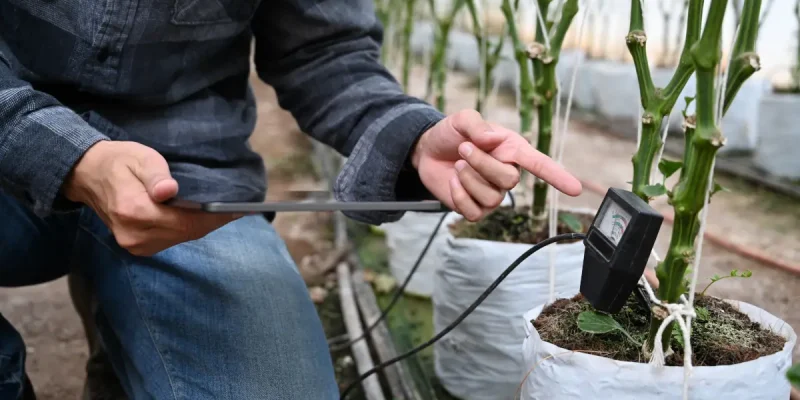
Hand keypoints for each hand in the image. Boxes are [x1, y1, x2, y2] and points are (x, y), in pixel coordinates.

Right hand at [63, 141, 242, 255]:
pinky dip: (187, 229)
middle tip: (236, 209)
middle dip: (212, 222)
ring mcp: (134, 245)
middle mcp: (134, 234)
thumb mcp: (140, 158)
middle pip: (186, 232)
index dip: (213, 217)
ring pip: (180, 238)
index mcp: (134, 211)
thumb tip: (169, 191)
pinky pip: (171, 240)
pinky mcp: (136, 247)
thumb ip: (156, 175)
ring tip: (222, 212)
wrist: (88, 175)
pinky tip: (200, 217)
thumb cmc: (119, 161)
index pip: (185, 221)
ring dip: (201, 226)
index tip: (237, 210)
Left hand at [411, 109, 581, 220]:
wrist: (427, 150)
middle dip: (481, 163)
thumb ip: (476, 124)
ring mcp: (492, 194)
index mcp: (512, 151)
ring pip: (491, 198)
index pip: (540, 165)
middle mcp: (507, 174)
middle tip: (463, 148)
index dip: (558, 176)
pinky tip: (453, 182)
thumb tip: (491, 139)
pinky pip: (474, 212)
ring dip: (468, 178)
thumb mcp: (462, 120)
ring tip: (458, 164)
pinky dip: (459, 196)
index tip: (576, 189)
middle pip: (509, 180)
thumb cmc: (451, 134)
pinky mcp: (475, 208)